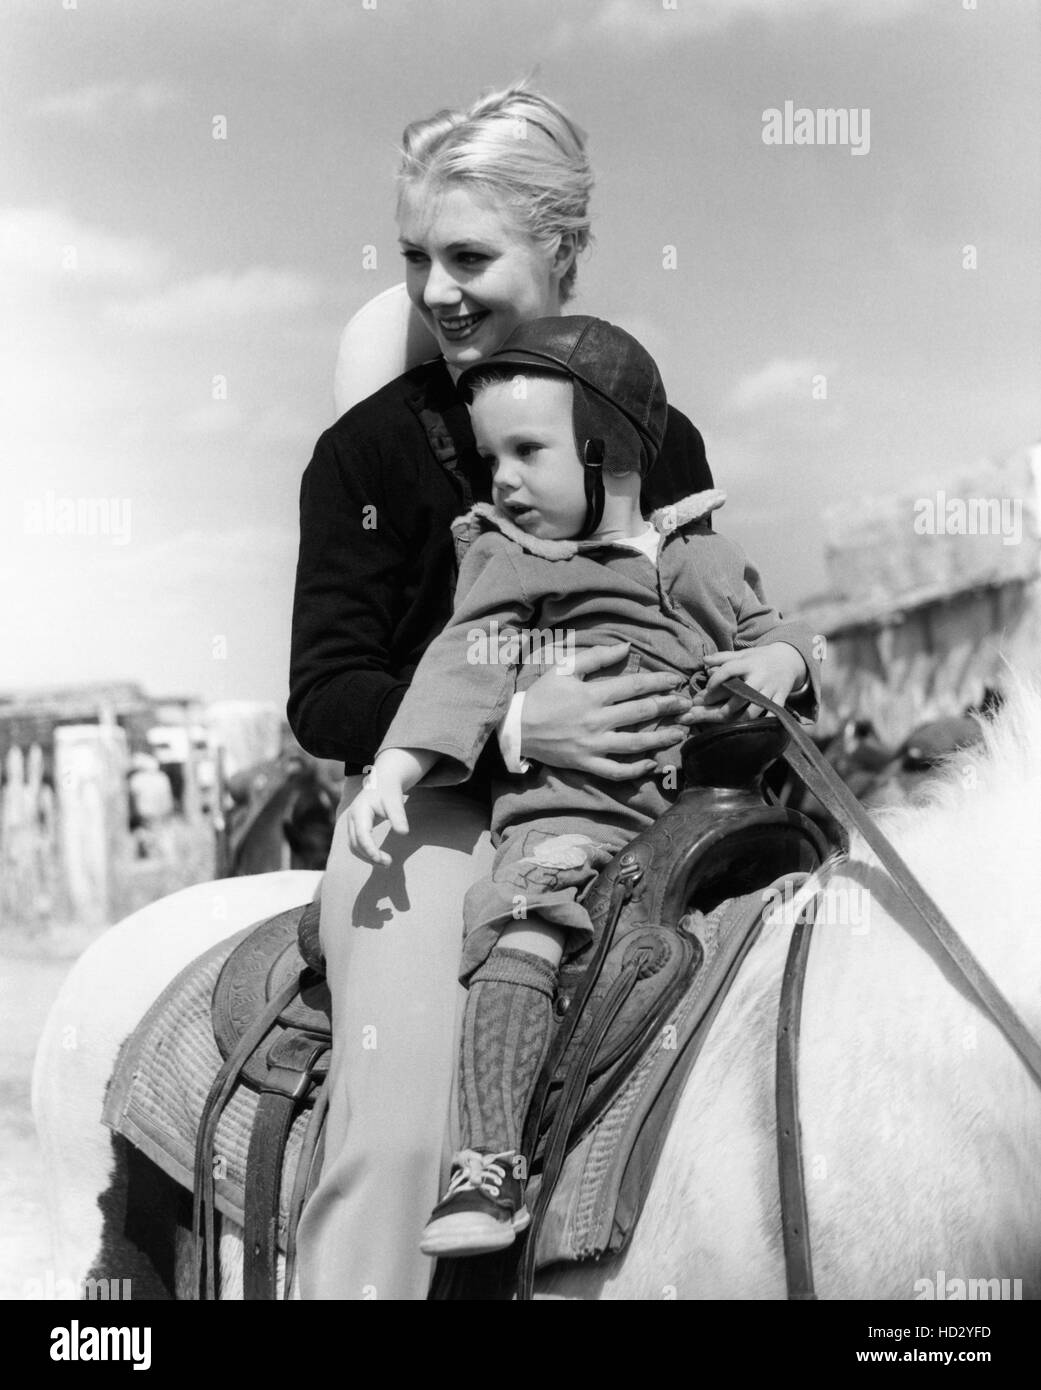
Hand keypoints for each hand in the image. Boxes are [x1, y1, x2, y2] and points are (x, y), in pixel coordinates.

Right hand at [345, 748, 426, 865]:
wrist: (382, 781)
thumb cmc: (389, 790)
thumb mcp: (395, 800)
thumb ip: (398, 815)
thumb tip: (403, 833)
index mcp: (360, 811)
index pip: (362, 835)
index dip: (370, 849)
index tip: (382, 860)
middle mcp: (352, 818)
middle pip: (355, 844)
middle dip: (370, 856)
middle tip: (389, 863)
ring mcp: (351, 823)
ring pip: (354, 846)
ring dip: (368, 857)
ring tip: (386, 863)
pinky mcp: (355, 827)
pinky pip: (357, 844)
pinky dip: (366, 853)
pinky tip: (379, 857)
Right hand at [520, 642, 693, 781]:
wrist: (518, 728)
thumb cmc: (542, 696)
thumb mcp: (564, 668)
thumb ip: (596, 657)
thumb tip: (626, 648)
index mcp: (592, 694)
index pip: (634, 686)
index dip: (658, 682)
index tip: (676, 681)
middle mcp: (596, 720)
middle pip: (641, 713)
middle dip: (668, 707)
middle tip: (687, 705)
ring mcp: (593, 745)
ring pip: (635, 744)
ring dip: (661, 738)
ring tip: (680, 733)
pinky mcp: (587, 763)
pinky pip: (616, 771)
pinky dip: (635, 770)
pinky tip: (651, 764)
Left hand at [679, 644, 807, 724]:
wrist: (789, 660)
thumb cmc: (759, 659)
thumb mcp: (743, 655)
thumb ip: (723, 658)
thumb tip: (704, 661)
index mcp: (749, 663)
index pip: (728, 671)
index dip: (714, 681)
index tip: (705, 691)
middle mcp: (760, 676)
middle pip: (739, 695)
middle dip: (722, 706)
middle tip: (706, 713)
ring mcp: (771, 690)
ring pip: (753, 710)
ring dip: (738, 718)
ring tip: (724, 722)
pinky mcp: (781, 699)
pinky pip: (770, 715)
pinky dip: (760, 723)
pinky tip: (747, 728)